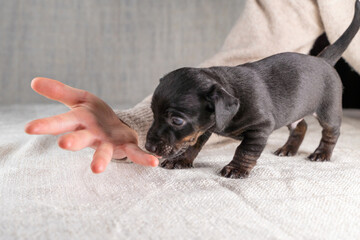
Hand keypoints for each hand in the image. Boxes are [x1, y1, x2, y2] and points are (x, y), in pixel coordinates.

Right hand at [25, 77, 158, 172]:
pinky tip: (155, 162)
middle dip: (73, 141)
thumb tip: (34, 81)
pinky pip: (136, 153)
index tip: (29, 128)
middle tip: (63, 144)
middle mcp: (92, 135)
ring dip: (100, 159)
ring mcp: (109, 142)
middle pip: (81, 138)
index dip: (46, 125)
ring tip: (97, 169)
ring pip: (103, 151)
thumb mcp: (79, 99)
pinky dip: (144, 158)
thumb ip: (59, 91)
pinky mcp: (127, 145)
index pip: (61, 122)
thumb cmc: (94, 115)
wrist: (115, 127)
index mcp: (80, 122)